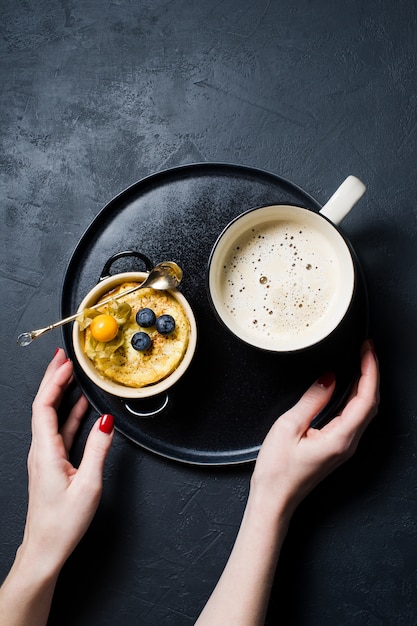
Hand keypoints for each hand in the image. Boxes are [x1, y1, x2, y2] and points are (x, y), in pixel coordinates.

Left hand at [20, 348, 113, 577]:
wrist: (45, 549)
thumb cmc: (62, 523)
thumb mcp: (88, 485)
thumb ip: (98, 450)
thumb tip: (106, 421)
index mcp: (45, 452)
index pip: (44, 406)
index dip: (54, 382)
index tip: (67, 364)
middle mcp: (41, 450)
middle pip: (43, 405)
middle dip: (53, 378)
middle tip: (64, 358)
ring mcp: (44, 456)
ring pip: (51, 416)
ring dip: (61, 393)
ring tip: (73, 375)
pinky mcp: (51, 463)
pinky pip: (59, 430)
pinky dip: (70, 413)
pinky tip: (82, 407)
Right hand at [196, 340, 379, 625]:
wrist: (274, 500)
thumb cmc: (277, 471)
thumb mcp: (289, 427)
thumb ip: (312, 400)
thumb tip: (329, 377)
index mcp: (340, 438)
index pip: (366, 398)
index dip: (369, 370)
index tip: (367, 350)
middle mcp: (348, 444)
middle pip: (371, 404)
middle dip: (371, 374)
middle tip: (365, 350)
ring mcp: (344, 447)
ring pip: (365, 411)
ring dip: (366, 385)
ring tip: (360, 363)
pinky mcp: (336, 448)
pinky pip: (354, 419)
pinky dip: (356, 398)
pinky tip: (348, 388)